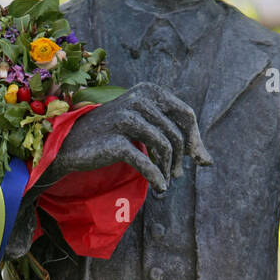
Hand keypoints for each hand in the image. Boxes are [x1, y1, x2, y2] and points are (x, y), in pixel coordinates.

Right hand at [48, 82, 211, 191]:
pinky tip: (159, 188)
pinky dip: (156, 178)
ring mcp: (127, 118)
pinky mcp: (116, 141)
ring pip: (165, 147)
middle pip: (177, 134)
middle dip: (182, 158)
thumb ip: (173, 135)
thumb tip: (208, 161)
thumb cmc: (112, 135)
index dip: (195, 140)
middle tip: (177, 175)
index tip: (198, 160)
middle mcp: (139, 99)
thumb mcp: (144, 126)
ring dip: (169, 169)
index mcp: (149, 91)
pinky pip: (146, 163)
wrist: (71, 144)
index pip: (186, 115)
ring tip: (165, 180)